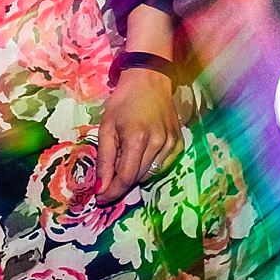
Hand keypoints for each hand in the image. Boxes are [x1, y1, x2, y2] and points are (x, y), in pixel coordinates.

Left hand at [94, 68, 181, 200]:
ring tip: (126, 157)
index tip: (100, 199)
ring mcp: (171, 144)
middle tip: (108, 177)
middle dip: (121, 183)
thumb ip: (104, 159)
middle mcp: (158, 144)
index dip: (112, 192)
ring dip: (135, 173)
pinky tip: (142, 152)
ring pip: (150, 175)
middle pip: (138, 178)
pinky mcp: (179, 143)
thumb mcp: (106, 127)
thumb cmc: (122, 102)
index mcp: (137, 138)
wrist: (149, 80)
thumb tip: (101, 187)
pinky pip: (162, 166)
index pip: (126, 178)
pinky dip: (149, 166)